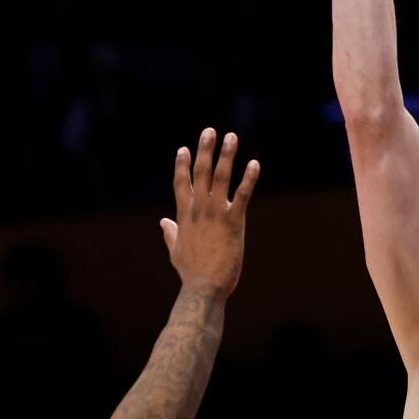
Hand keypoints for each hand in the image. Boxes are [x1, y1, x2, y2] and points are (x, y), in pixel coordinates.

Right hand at [160, 129, 259, 297]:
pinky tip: (255, 164)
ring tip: (231, 137)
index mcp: (184, 216)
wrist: (204, 287)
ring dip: (226, 156)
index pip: (181, 183)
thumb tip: (163, 221)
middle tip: (209, 130)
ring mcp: (216, 214)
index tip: (184, 148)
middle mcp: (199, 210)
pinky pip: (243, 195)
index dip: (182, 165)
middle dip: (204, 150)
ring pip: (220, 178)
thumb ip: (170, 233)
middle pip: (200, 173)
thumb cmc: (191, 273)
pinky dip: (249, 179)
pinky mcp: (234, 222)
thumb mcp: (175, 251)